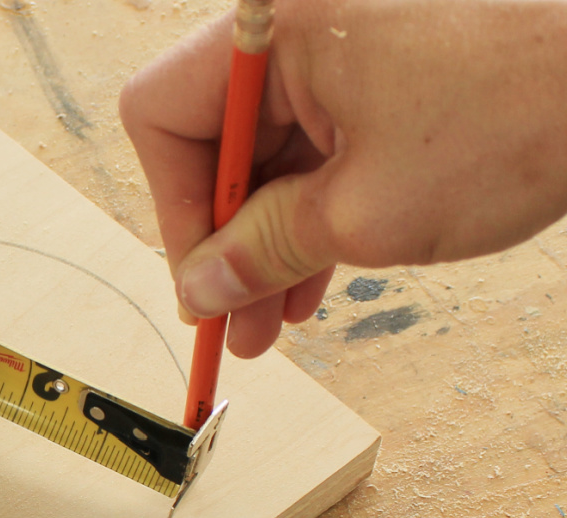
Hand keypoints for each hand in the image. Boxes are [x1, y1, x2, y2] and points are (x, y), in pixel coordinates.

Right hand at [120, 0, 566, 356]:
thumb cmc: (520, 119)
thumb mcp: (365, 212)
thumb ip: (262, 252)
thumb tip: (200, 287)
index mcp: (276, 28)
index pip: (162, 115)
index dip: (176, 210)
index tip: (201, 281)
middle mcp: (298, 23)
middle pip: (214, 139)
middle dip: (225, 240)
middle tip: (232, 321)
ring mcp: (342, 43)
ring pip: (268, 152)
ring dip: (269, 240)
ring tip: (274, 321)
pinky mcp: (379, 69)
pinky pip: (317, 145)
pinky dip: (312, 211)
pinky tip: (314, 277)